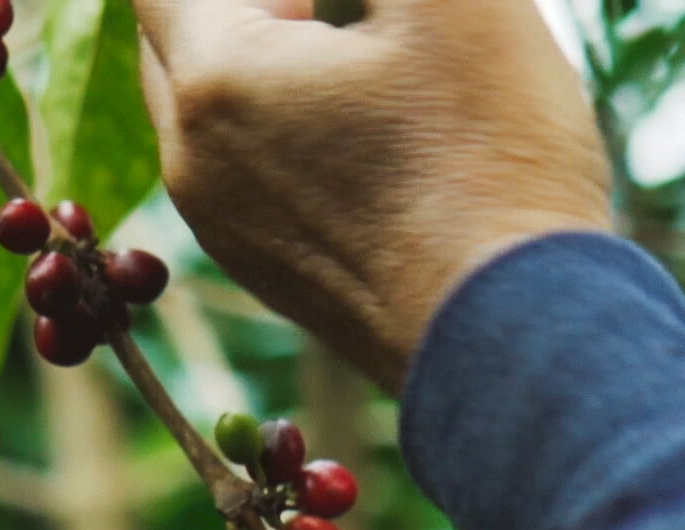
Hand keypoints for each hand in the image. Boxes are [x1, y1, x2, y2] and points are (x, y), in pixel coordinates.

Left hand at [135, 0, 612, 389]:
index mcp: (212, 79)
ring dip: (256, 42)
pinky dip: (269, 109)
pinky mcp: (259, 262)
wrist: (511, 340)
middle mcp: (186, 157)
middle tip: (334, 6)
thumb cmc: (489, 158)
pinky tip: (354, 101)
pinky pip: (232, 159)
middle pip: (174, 27)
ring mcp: (217, 219)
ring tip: (346, 28)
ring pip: (201, 97)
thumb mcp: (454, 0)